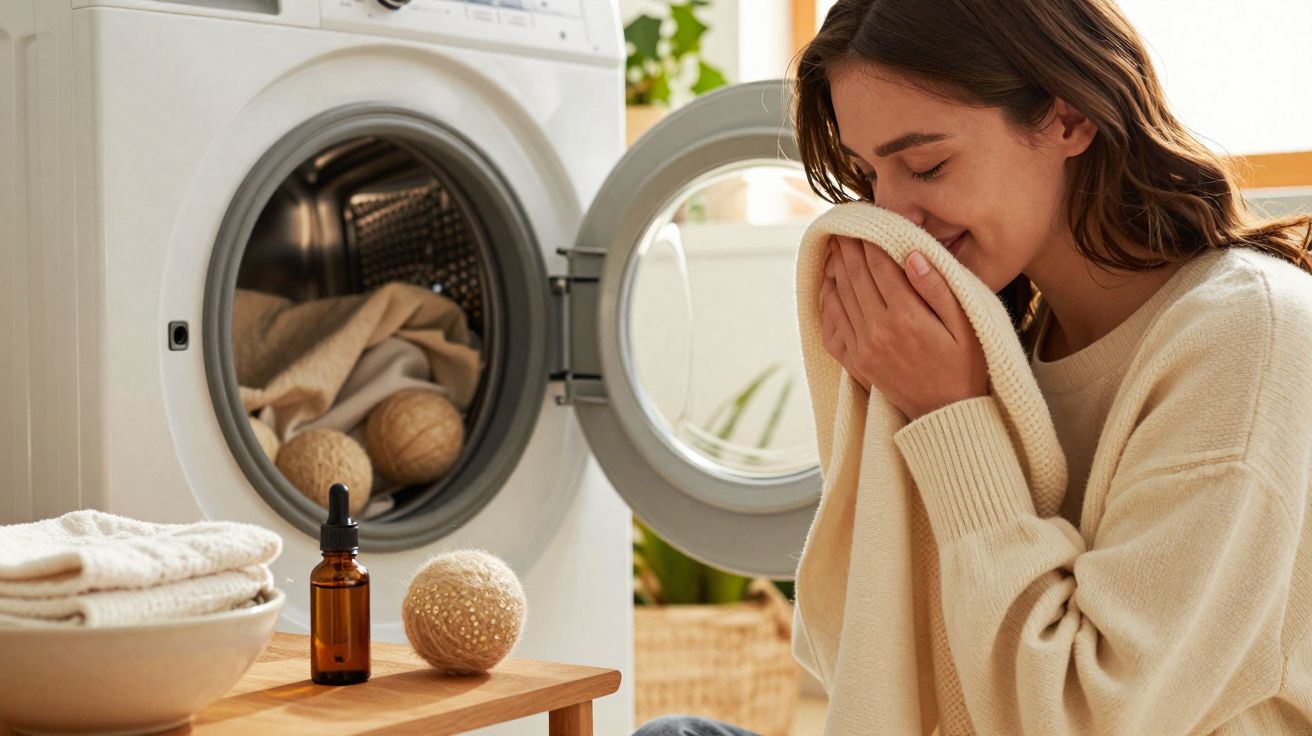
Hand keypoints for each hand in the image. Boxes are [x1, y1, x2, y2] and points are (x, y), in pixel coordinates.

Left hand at [819, 235, 989, 421]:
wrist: (948, 413)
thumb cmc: (965, 365)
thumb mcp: (966, 324)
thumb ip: (939, 288)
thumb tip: (912, 254)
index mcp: (907, 316)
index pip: (879, 265)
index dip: (870, 238)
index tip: (865, 219)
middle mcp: (879, 330)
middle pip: (856, 276)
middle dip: (849, 247)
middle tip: (844, 225)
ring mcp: (863, 347)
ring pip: (841, 296)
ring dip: (836, 268)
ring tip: (836, 246)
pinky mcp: (856, 361)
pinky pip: (834, 323)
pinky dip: (828, 299)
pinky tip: (830, 283)